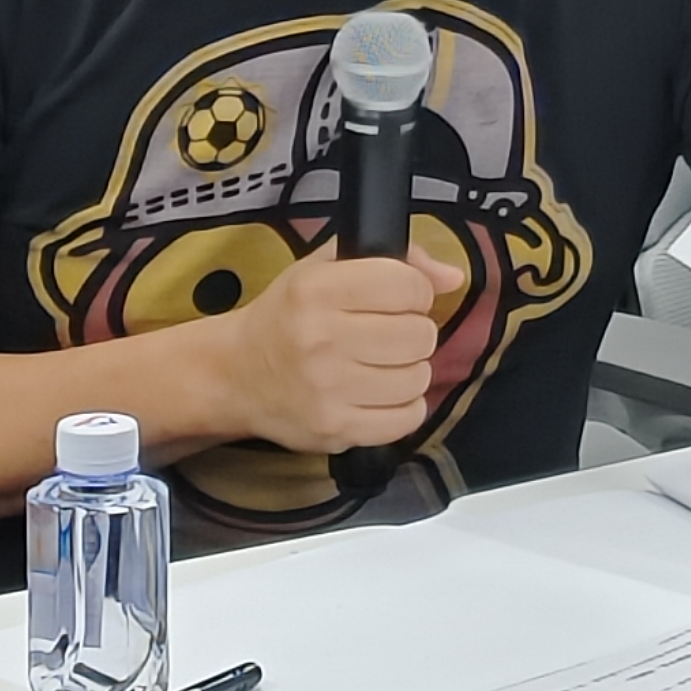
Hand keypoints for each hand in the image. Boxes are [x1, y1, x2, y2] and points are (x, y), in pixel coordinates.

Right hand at [223, 241, 461, 452]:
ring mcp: (328, 390)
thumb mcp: (325, 269)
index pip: (409, 286)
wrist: (236, 374)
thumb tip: (454, 277)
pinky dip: (405, 407)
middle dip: (414, 332)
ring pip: (419, 378)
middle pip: (420, 335)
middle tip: (390, 335)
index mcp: (318, 289)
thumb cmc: (287, 316)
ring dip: (410, 370)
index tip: (399, 299)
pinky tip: (382, 394)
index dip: (415, 291)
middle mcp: (321, 339)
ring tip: (383, 365)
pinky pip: (407, 419)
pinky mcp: (336, 430)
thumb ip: (395, 261)